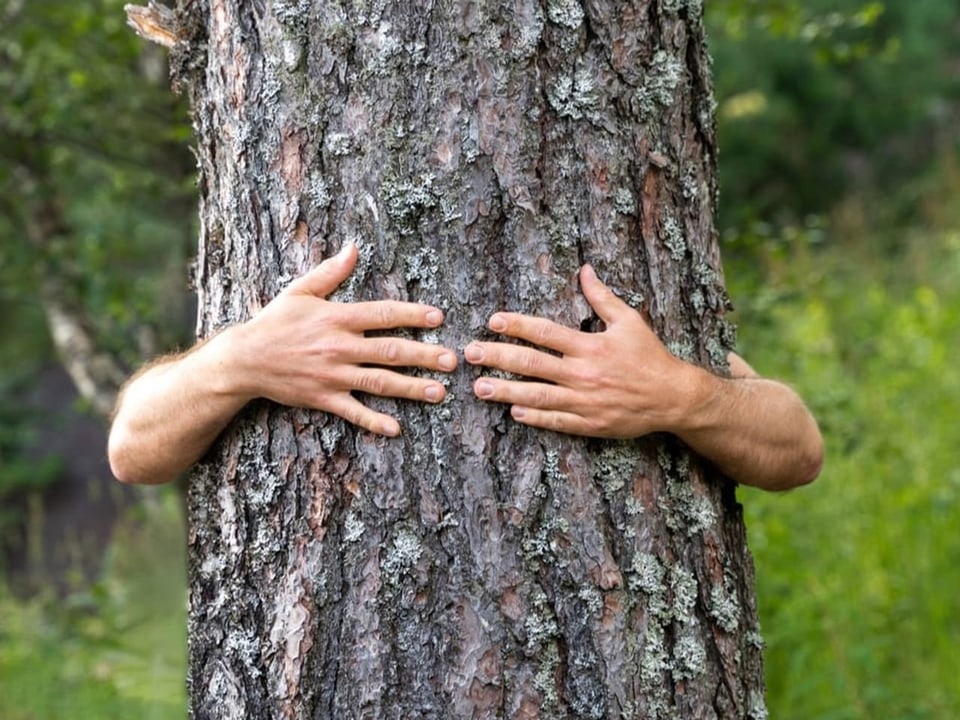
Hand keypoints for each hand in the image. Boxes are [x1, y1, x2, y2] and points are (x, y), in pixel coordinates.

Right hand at [223, 244, 458, 435]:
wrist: (244, 360)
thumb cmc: (275, 322)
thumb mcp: (300, 291)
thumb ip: (331, 272)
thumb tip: (353, 247)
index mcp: (337, 318)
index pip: (382, 314)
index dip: (412, 314)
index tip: (438, 317)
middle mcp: (339, 347)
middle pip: (390, 351)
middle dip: (424, 356)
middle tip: (452, 360)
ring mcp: (332, 375)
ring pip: (380, 382)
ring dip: (412, 388)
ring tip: (439, 392)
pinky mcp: (324, 398)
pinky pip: (354, 412)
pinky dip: (374, 421)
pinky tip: (396, 429)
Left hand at [464, 265, 698, 438]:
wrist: (674, 397)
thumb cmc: (650, 356)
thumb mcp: (629, 321)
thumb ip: (602, 297)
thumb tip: (585, 270)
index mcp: (589, 346)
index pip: (544, 332)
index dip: (516, 325)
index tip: (493, 321)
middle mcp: (583, 373)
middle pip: (531, 363)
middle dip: (498, 357)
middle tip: (470, 353)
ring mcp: (585, 401)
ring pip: (537, 395)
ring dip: (505, 391)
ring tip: (479, 387)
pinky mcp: (590, 424)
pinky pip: (557, 421)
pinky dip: (534, 416)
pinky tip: (514, 411)